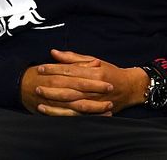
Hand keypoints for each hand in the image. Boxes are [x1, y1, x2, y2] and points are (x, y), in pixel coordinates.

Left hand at [20, 49, 148, 116]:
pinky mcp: (95, 113)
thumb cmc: (110, 72)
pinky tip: (49, 111)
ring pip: (72, 102)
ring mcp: (95, 102)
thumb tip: (54, 52)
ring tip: (40, 98)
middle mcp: (95, 88)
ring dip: (55, 101)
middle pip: (70, 87)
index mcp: (95, 73)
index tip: (41, 68)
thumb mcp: (94, 61)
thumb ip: (73, 58)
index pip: (70, 71)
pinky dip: (61, 114)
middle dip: (52, 86)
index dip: (54, 69)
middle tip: (36, 84)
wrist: (131, 88)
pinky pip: (76, 115)